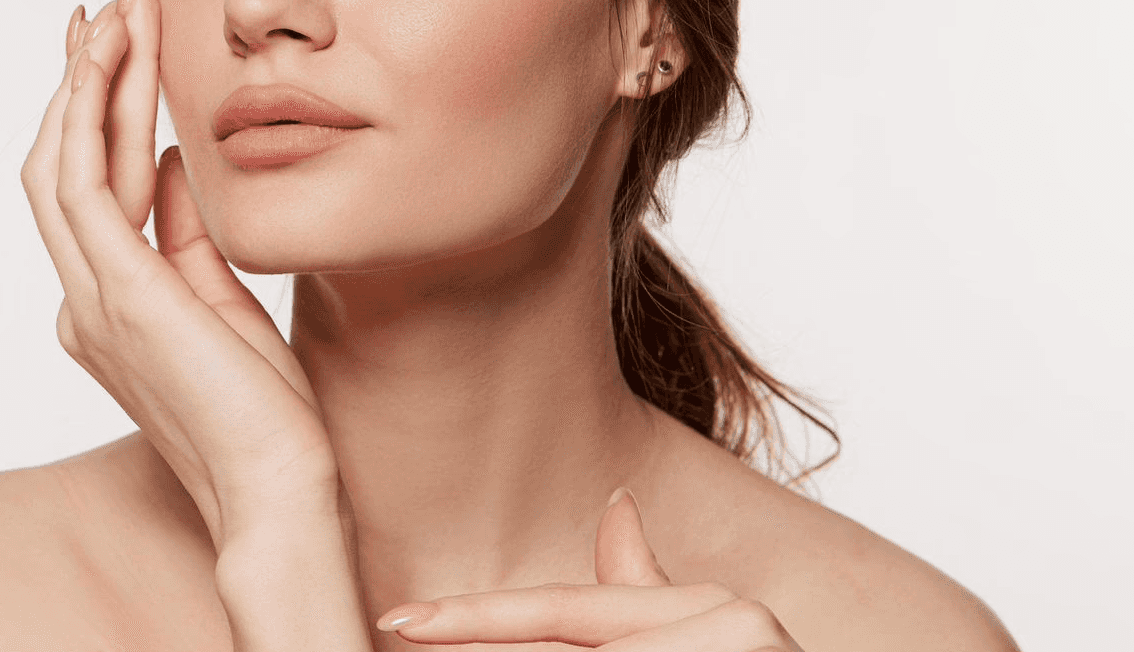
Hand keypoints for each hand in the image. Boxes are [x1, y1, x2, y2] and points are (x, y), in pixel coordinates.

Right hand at [20, 0, 339, 548]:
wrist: (277, 482)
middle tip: (107, 1)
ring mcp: (91, 299)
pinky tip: (110, 60)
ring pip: (64, 161)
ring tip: (114, 8)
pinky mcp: (119, 296)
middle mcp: (83, 298)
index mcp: (105, 302)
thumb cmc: (262, 407)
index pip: (91, 184)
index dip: (97, 109)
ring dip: (88, 79)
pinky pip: (87, 185)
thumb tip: (178, 159)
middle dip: (84, 77)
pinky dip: (92, 115)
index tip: (116, 44)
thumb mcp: (222, 296)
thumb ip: (187, 230)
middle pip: (64, 160)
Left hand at [374, 489, 804, 649]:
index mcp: (717, 613)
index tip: (398, 620)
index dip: (474, 619)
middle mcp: (734, 622)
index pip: (567, 614)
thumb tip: (618, 498)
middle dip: (481, 648)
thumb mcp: (707, 638)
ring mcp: (735, 649)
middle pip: (568, 646)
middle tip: (402, 631)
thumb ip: (648, 590)